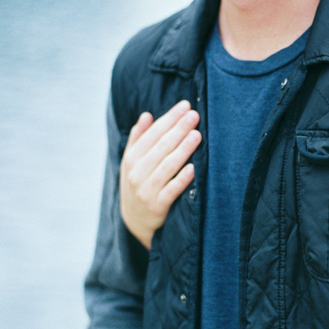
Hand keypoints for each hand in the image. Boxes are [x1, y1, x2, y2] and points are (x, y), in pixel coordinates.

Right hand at [120, 100, 201, 248]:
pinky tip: (194, 168)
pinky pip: (172, 190)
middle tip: (194, 115)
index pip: (152, 134)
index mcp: (131, 159)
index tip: (185, 106)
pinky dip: (182, 179)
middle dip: (179, 129)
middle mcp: (137, 173)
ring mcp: (146, 190)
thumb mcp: (132, 162)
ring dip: (183, 149)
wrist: (135, 222)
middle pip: (161, 147)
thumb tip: (146, 115)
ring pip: (167, 166)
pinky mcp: (158, 206)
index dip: (169, 119)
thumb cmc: (138, 185)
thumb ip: (138, 139)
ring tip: (197, 135)